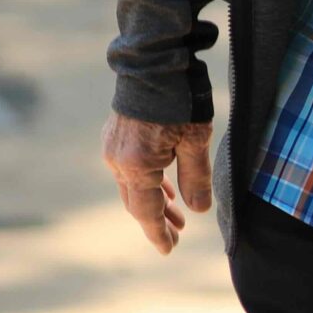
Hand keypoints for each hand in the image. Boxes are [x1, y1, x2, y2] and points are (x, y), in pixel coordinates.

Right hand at [102, 111, 214, 254]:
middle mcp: (118, 161)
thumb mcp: (195, 139)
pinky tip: (162, 184)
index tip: (169, 249)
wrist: (154, 62)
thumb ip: (196, 177)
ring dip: (153, 199)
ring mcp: (112, 148)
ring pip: (132, 185)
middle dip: (158, 219)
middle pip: (136, 201)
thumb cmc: (180, 99)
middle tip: (178, 232)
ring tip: (175, 212)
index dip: (159, 233)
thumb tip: (199, 209)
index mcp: (137, 166)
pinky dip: (146, 180)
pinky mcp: (114, 136)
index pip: (146, 212)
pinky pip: (128, 168)